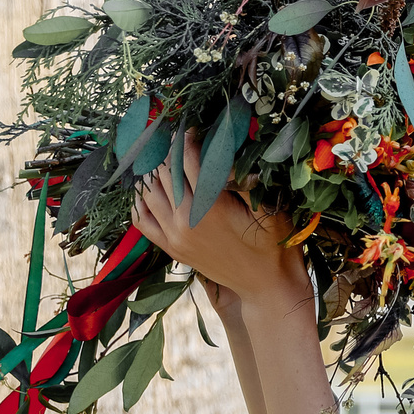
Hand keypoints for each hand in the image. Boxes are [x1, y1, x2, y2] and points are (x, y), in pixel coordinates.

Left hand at [131, 141, 310, 313]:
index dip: (187, 138)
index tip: (192, 127)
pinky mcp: (171, 249)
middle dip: (167, 149)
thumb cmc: (273, 244)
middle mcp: (185, 220)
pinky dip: (140, 201)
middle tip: (174, 136)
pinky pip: (142, 220)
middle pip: (164, 172)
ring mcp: (174, 236)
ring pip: (149, 192)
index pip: (186, 160)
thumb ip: (245, 179)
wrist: (265, 286)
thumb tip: (226, 149)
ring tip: (162, 156)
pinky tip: (148, 188)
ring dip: (152, 171)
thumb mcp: (267, 208)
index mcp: (210, 206)